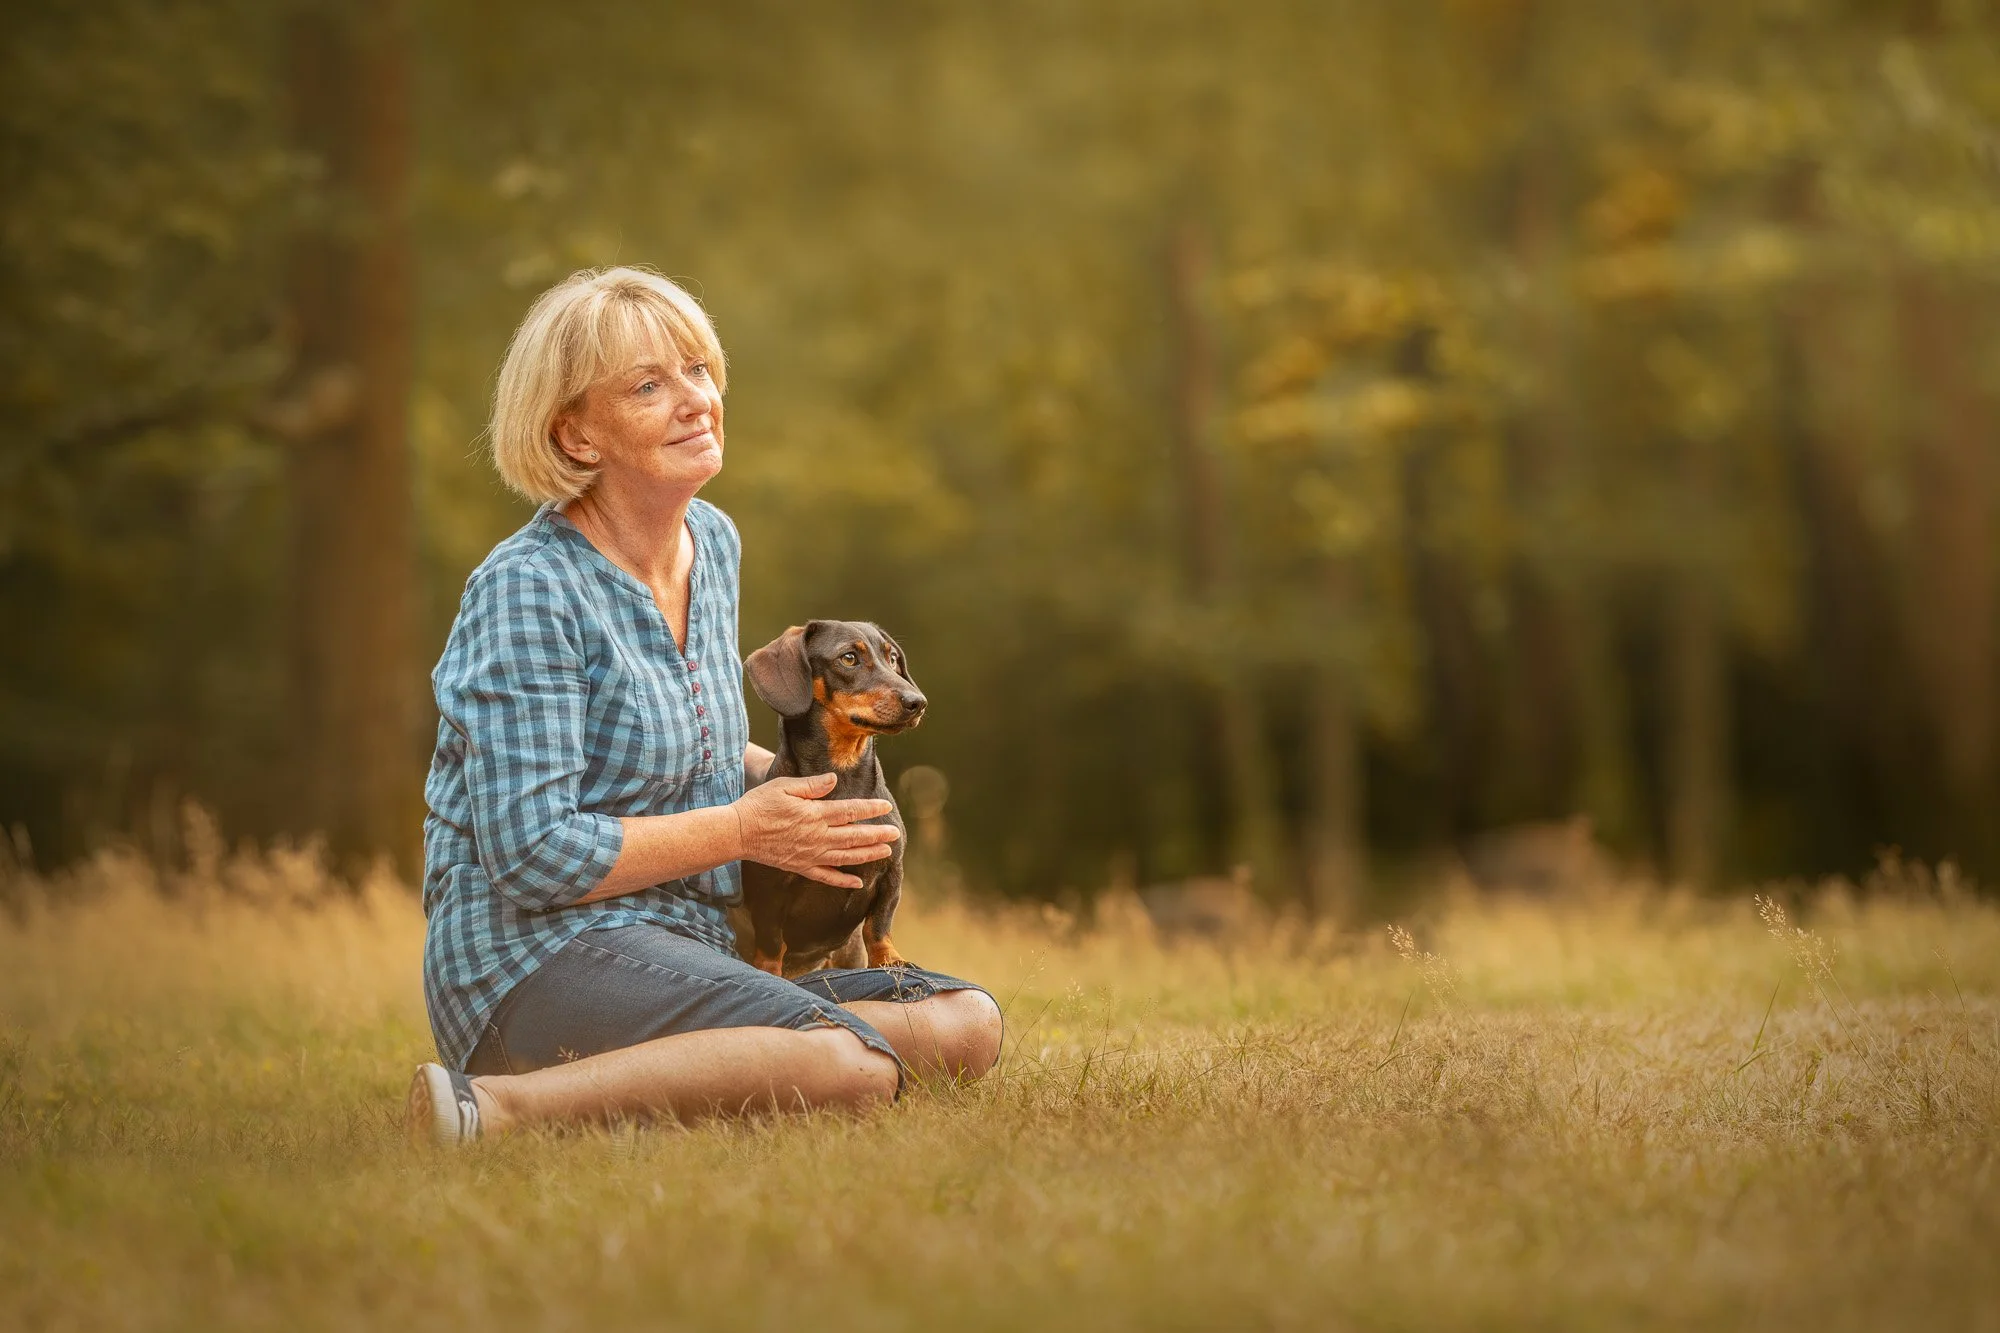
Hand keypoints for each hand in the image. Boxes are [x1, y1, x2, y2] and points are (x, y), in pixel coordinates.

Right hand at [732, 772, 897, 887]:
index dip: (870, 809)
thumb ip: (811, 785)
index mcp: (814, 814)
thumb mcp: (784, 787)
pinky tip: (858, 883)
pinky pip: (826, 877)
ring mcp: (810, 855)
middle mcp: (817, 837)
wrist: (737, 833)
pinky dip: (843, 881)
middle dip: (877, 835)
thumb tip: (834, 779)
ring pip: (846, 857)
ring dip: (868, 855)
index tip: (886, 807)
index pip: (850, 811)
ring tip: (886, 852)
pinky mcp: (800, 867)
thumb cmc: (759, 805)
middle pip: (854, 836)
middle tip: (896, 833)